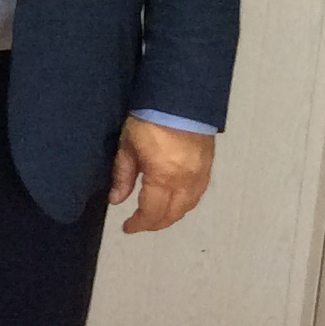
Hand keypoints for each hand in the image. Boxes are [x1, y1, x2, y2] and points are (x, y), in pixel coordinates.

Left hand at [108, 115, 214, 233]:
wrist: (180, 97)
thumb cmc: (148, 120)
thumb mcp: (128, 146)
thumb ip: (123, 176)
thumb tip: (116, 200)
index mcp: (164, 178)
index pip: (152, 212)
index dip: (139, 224)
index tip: (127, 228)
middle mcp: (186, 182)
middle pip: (173, 214)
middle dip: (155, 223)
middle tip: (140, 224)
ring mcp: (201, 175)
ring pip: (188, 206)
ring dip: (171, 215)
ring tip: (155, 216)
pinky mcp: (208, 166)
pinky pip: (197, 194)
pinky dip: (185, 203)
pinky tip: (175, 201)